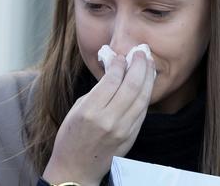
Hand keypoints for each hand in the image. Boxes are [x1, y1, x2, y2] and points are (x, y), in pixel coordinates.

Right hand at [41, 51, 155, 185]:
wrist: (76, 169)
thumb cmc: (71, 137)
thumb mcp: (77, 109)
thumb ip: (97, 91)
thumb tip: (114, 71)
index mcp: (90, 111)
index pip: (112, 80)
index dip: (119, 63)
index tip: (120, 55)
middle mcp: (108, 120)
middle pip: (131, 86)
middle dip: (138, 65)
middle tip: (141, 51)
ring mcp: (122, 130)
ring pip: (141, 98)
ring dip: (147, 77)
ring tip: (148, 62)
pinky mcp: (131, 137)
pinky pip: (142, 111)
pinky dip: (145, 94)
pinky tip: (147, 83)